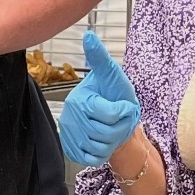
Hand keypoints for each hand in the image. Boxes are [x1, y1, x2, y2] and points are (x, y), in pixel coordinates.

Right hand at [59, 31, 141, 165]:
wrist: (115, 119)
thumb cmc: (115, 95)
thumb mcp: (112, 74)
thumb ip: (100, 58)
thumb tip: (89, 35)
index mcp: (79, 99)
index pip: (109, 115)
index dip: (123, 112)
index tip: (124, 105)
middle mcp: (71, 118)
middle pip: (105, 134)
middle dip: (120, 128)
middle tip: (119, 119)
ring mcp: (70, 135)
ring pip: (101, 148)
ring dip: (113, 141)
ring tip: (112, 129)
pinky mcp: (72, 150)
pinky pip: (92, 158)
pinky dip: (102, 153)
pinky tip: (103, 141)